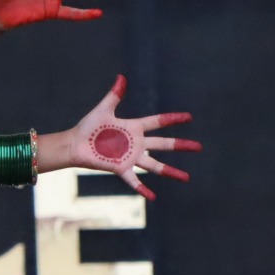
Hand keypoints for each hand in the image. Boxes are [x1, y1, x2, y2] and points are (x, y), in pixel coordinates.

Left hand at [68, 75, 199, 200]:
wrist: (75, 144)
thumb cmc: (88, 127)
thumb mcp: (103, 109)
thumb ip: (114, 95)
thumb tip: (122, 76)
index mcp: (134, 127)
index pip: (157, 122)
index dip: (172, 119)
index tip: (189, 117)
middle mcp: (136, 143)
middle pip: (163, 144)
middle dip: (181, 145)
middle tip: (199, 147)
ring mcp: (130, 157)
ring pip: (155, 165)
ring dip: (170, 171)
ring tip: (187, 177)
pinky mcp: (120, 168)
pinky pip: (134, 180)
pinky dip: (142, 189)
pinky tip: (153, 198)